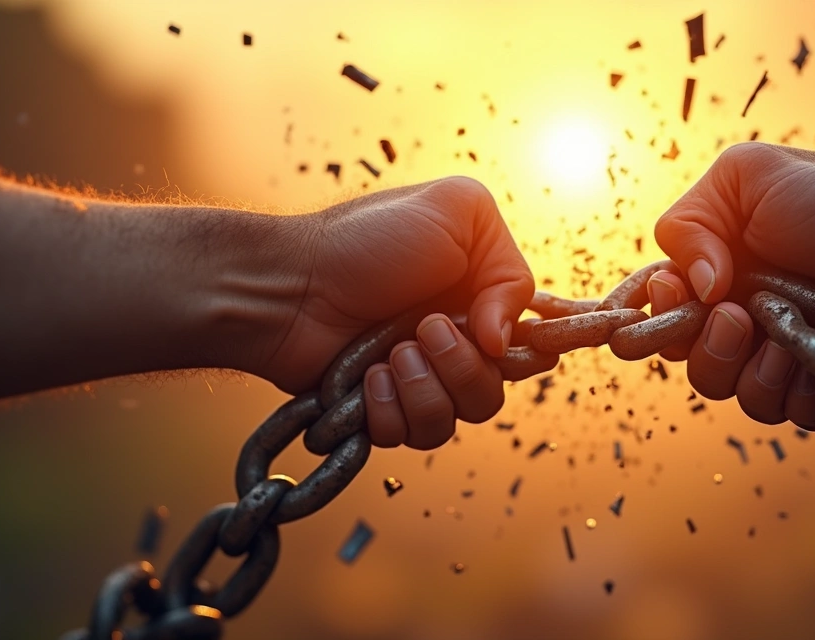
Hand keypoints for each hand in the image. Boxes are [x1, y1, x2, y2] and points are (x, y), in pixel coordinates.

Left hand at [253, 176, 548, 448]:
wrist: (287, 284)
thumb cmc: (364, 240)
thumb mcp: (460, 212)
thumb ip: (510, 272)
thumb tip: (502, 341)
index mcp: (477, 296)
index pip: (527, 345)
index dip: (520, 350)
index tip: (490, 335)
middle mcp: (450, 341)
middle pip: (494, 391)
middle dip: (461, 366)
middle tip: (423, 330)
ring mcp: (415, 378)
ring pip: (456, 419)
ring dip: (424, 388)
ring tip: (388, 356)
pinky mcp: (380, 409)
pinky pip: (409, 436)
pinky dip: (390, 410)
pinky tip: (366, 379)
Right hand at [649, 143, 814, 428]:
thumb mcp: (747, 177)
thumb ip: (688, 223)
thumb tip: (692, 291)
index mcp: (720, 275)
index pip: (663, 317)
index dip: (660, 318)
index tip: (680, 296)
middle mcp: (748, 322)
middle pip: (694, 366)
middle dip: (711, 347)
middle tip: (743, 314)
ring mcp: (787, 359)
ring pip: (740, 396)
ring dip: (760, 368)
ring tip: (796, 331)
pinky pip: (792, 416)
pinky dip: (805, 387)